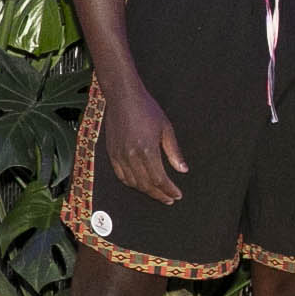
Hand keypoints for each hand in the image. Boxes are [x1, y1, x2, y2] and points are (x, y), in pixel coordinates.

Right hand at [101, 85, 187, 204]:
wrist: (123, 97)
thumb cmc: (146, 109)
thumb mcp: (166, 128)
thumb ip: (174, 152)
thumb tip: (183, 169)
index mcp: (147, 150)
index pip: (159, 179)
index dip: (169, 189)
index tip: (177, 194)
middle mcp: (131, 155)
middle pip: (146, 184)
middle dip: (159, 194)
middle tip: (170, 198)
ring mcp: (119, 155)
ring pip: (132, 182)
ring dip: (145, 191)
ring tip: (157, 193)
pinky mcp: (111, 153)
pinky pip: (120, 175)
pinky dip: (131, 183)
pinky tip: (139, 184)